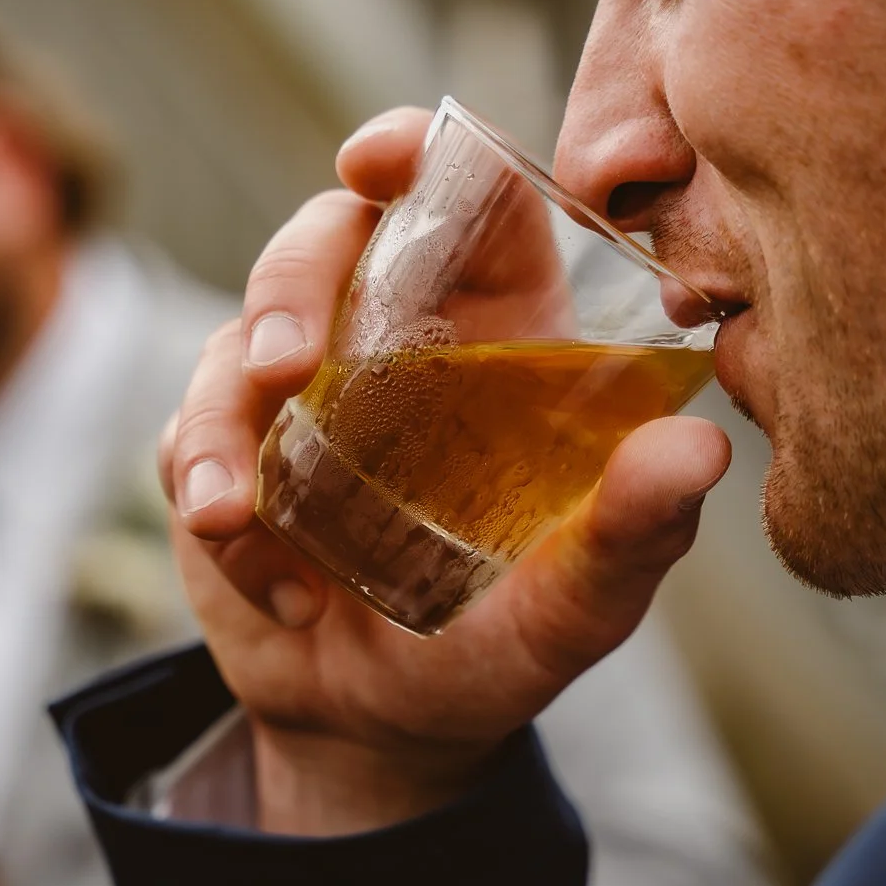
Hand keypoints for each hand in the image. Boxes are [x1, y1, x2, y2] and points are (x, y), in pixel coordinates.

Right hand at [161, 107, 731, 835]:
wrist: (384, 732)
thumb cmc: (499, 649)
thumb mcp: (576, 606)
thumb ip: (632, 534)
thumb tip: (699, 452)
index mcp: (493, 334)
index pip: (461, 199)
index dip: (417, 152)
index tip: (377, 158)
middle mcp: (388, 340)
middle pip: (323, 240)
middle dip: (291, 283)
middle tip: (290, 369)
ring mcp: (295, 394)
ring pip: (235, 337)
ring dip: (224, 419)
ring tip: (235, 518)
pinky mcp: (223, 452)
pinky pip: (186, 437)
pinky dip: (210, 503)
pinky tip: (278, 591)